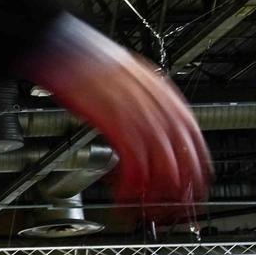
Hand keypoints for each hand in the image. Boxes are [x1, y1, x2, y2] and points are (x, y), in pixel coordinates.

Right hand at [26, 20, 210, 216]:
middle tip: (176, 207)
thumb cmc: (81, 62)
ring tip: (148, 209)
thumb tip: (147, 128)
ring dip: (157, 191)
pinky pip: (132, 159)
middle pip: (181, 152)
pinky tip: (126, 193)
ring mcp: (134, 111)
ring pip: (161, 160)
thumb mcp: (123, 77)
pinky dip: (132, 182)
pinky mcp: (113, 120)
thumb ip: (141, 101)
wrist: (58, 45)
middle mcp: (154, 102)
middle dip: (182, 185)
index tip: (195, 185)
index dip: (197, 164)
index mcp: (160, 90)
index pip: (191, 134)